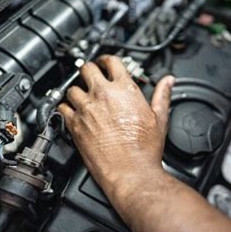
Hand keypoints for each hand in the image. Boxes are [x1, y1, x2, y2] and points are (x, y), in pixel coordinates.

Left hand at [58, 55, 174, 189]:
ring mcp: (87, 109)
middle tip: (92, 76)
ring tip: (83, 96)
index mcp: (125, 89)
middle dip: (90, 70)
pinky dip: (66, 107)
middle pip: (87, 68)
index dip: (107, 60)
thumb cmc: (145, 149)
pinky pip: (62, 107)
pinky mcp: (75, 124)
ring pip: (72, 88)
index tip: (106, 63)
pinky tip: (72, 111)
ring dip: (77, 90)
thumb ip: (162, 95)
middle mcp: (103, 95)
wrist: (131, 171)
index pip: (111, 61)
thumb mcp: (160, 118)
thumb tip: (168, 81)